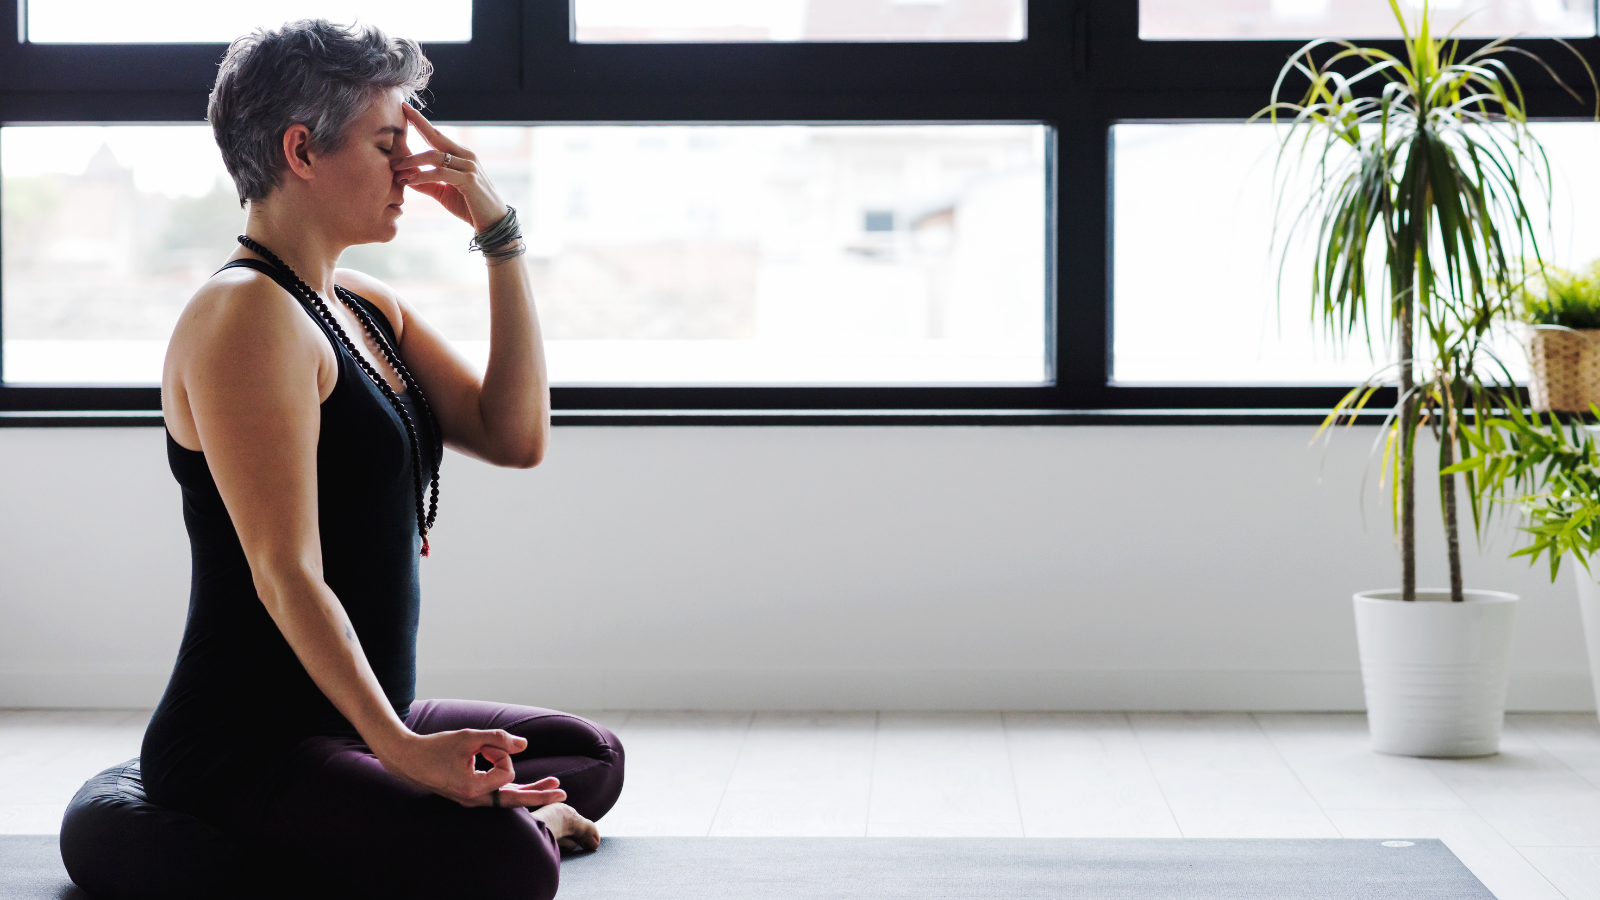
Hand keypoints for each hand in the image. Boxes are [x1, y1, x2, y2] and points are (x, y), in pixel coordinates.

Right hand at [376, 728, 568, 807]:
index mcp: (472, 789)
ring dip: (530, 791)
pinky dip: (513, 790)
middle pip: (514, 801)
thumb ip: (498, 739)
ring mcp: (472, 801)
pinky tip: (531, 788)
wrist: (407, 760)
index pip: (506, 774)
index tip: (483, 746)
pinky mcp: (470, 796)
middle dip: (540, 795)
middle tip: (564, 793)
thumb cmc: (436, 747)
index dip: (501, 754)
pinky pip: (497, 796)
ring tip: (554, 785)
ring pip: (508, 799)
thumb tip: (525, 746)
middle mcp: (473, 800)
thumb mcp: (469, 737)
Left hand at [391, 104, 507, 232]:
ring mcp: (469, 166)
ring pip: (435, 156)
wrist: (492, 223)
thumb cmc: (469, 206)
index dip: (421, 122)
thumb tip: (406, 177)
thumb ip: (427, 183)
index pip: (438, 135)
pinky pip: (440, 173)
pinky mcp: (469, 179)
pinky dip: (423, 176)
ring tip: (396, 167)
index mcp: (461, 155)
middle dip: (418, 123)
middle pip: (437, 136)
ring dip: (412, 161)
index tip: (406, 109)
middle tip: (399, 115)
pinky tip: (410, 181)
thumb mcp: (443, 192)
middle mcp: (466, 156)